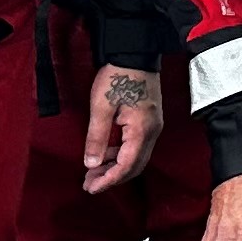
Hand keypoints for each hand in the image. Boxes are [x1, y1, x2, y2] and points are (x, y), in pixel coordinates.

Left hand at [82, 63, 163, 190]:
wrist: (134, 52)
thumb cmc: (118, 75)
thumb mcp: (101, 106)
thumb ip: (97, 137)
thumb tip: (91, 164)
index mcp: (141, 130)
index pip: (126, 166)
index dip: (108, 181)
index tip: (90, 188)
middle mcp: (152, 132)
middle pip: (134, 166)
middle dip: (112, 178)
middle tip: (89, 184)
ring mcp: (153, 126)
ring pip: (136, 158)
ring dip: (116, 167)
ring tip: (93, 172)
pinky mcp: (149, 120)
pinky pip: (137, 146)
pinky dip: (121, 155)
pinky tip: (106, 155)